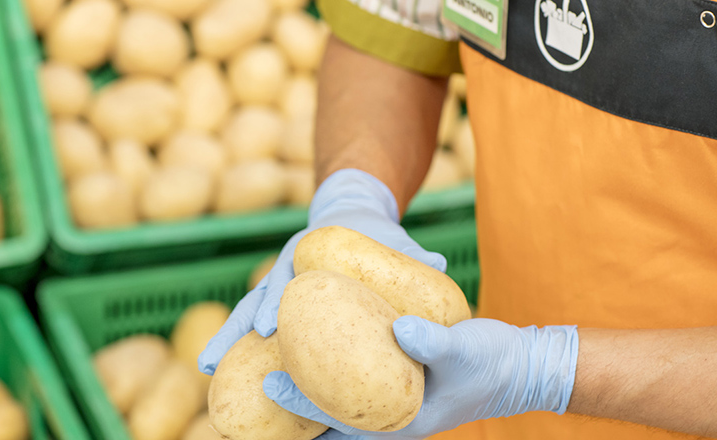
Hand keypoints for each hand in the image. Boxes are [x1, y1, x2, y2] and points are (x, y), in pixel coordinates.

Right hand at [198, 169, 446, 374]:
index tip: (268, 327)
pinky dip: (239, 344)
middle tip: (214, 361)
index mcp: (307, 254)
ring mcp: (279, 287)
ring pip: (246, 315)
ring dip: (226, 340)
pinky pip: (257, 325)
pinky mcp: (281, 301)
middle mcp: (285, 272)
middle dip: (234, 331)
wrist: (351, 212)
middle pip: (253, 302)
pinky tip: (223, 371)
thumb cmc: (374, 232)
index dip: (275, 302)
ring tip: (205, 369)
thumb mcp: (392, 240)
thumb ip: (411, 254)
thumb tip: (439, 263)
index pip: (286, 279)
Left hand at [263, 316, 578, 439]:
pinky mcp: (393, 388)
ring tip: (265, 378)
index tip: (271, 382)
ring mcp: (390, 405)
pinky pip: (352, 389)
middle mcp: (390, 418)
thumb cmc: (492, 360)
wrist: (519, 366)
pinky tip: (309, 356)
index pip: (340, 418)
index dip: (303, 402)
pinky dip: (329, 379)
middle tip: (254, 389)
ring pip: (338, 408)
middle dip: (293, 414)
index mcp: (402, 420)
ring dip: (306, 399)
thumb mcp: (463, 346)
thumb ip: (432, 340)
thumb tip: (399, 328)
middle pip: (330, 424)